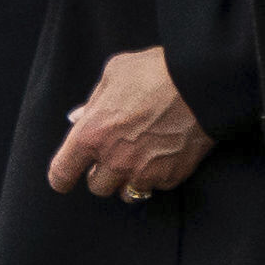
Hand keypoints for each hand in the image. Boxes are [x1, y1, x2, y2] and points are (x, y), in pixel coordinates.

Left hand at [49, 47, 213, 197]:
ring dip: (128, 179)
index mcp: (92, 134)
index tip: (66, 175)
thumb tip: (78, 118)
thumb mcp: (115, 73)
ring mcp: (143, 173)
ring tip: (139, 157)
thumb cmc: (155, 71)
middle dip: (102, 172)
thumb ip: (93, 101)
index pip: (61, 174)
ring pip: (126, 193)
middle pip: (96, 187)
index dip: (61, 177)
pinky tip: (163, 153)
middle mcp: (114, 160)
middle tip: (115, 152)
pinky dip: (156, 175)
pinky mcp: (170, 177)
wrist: (202, 83)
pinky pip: (155, 186)